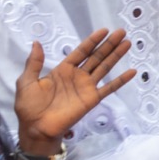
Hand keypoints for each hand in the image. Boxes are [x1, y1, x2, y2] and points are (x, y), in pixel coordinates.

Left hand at [15, 30, 136, 145]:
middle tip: (121, 32)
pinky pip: (109, 88)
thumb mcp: (26, 81)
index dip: (93, 41)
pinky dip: (121, 80)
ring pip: (105, 68)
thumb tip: (36, 42)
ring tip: (127, 43)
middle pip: (97, 56)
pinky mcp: (92, 99)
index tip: (104, 30)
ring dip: (116, 56)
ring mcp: (87, 87)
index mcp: (63, 70)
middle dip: (109, 44)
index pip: (81, 51)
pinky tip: (132, 72)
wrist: (36, 129)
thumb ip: (34, 63)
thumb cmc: (29, 106)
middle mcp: (78, 76)